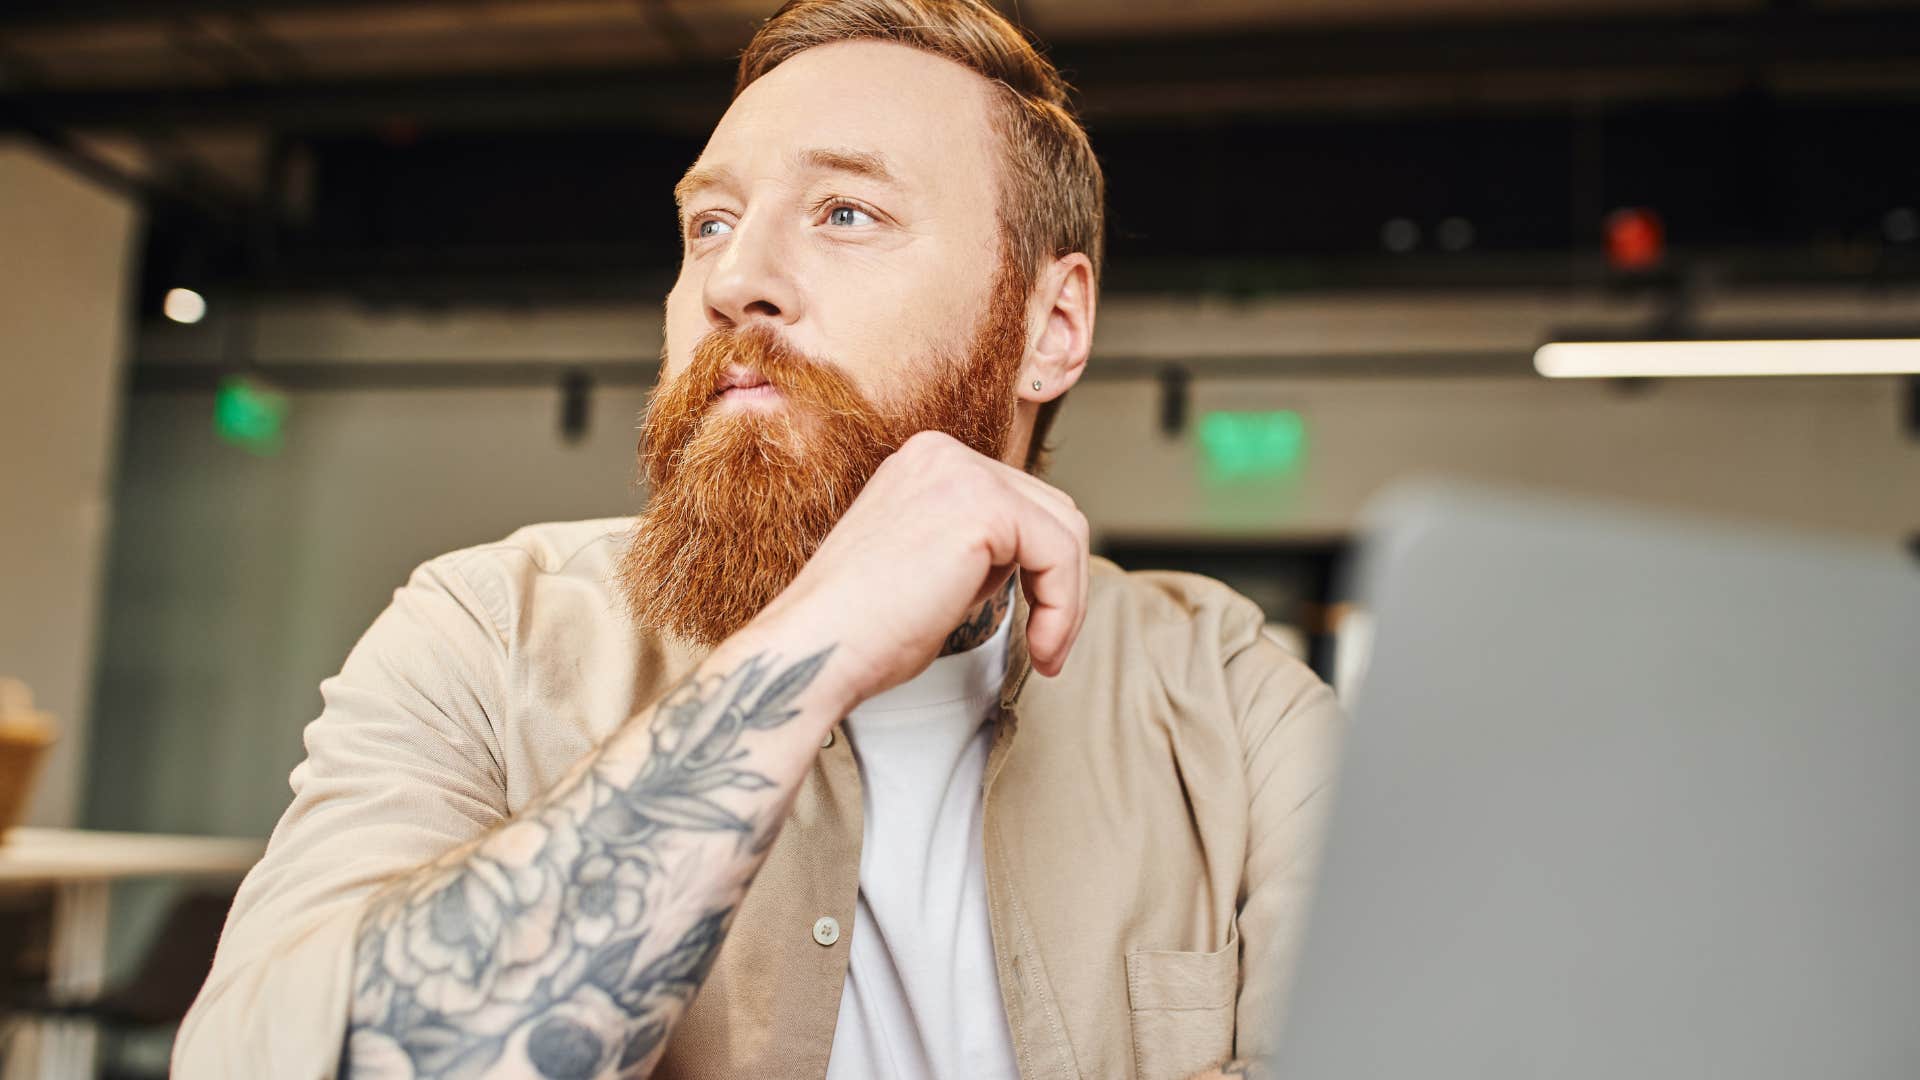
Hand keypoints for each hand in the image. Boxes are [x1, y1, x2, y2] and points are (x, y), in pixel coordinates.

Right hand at [746, 430, 1089, 707]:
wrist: (816, 650)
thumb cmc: (859, 631)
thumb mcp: (928, 568)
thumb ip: (976, 549)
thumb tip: (1034, 560)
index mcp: (925, 464)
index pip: (1019, 502)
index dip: (1041, 569)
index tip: (1036, 628)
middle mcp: (942, 454)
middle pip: (1051, 509)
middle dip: (1061, 582)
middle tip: (1048, 644)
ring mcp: (961, 472)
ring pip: (1065, 530)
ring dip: (1067, 600)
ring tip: (1045, 651)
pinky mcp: (982, 506)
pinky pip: (1060, 555)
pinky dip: (1064, 607)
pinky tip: (1041, 645)